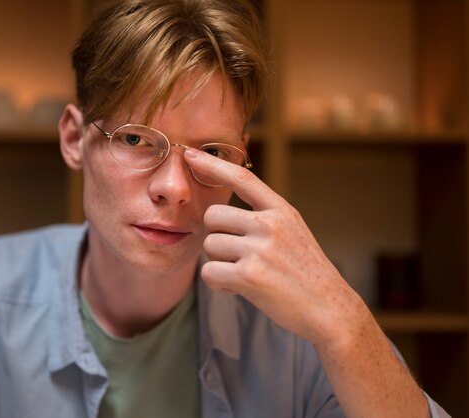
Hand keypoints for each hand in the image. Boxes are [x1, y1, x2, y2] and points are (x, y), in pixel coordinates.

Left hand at [184, 147, 365, 346]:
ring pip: (210, 245)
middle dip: (217, 236)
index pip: (242, 178)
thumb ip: (264, 218)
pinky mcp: (249, 276)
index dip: (212, 165)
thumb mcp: (293, 232)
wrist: (329, 309)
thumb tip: (220, 213)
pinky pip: (209, 272)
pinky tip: (240, 288)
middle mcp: (270, 225)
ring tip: (247, 274)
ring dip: (220, 263)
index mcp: (281, 211)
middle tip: (238, 255)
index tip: (189, 154)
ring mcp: (259, 249)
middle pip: (213, 216)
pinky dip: (219, 283)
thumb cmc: (305, 272)